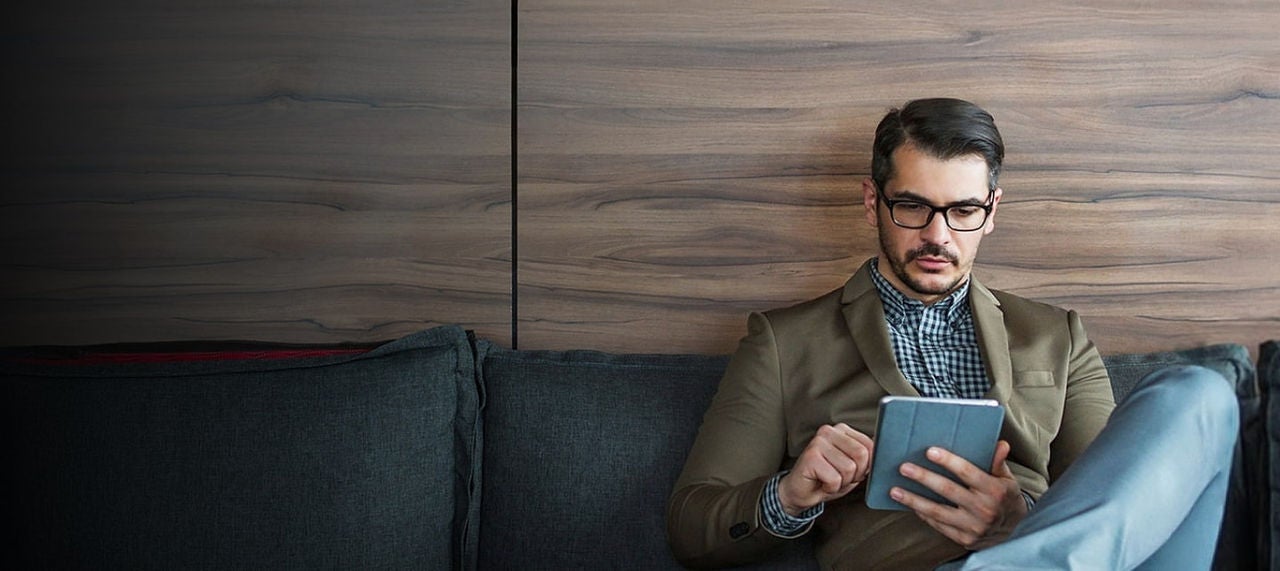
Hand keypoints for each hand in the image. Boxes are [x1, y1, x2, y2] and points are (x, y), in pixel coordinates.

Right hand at [778, 423, 874, 515]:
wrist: (800, 493)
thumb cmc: (826, 479)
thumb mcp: (853, 468)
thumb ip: (866, 458)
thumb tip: (884, 452)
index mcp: (841, 430)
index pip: (870, 445)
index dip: (865, 466)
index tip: (851, 472)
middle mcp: (829, 431)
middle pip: (862, 455)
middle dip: (855, 475)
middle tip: (839, 477)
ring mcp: (819, 442)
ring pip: (849, 468)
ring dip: (842, 482)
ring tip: (829, 479)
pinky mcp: (811, 456)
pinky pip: (835, 478)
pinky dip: (831, 487)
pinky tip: (821, 483)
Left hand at [890, 440, 1026, 549]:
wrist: (1013, 532)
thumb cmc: (1005, 498)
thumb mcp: (1007, 480)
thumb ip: (998, 463)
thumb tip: (1001, 444)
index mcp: (995, 491)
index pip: (968, 473)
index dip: (949, 461)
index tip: (930, 451)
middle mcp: (984, 510)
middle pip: (948, 490)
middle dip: (924, 477)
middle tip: (904, 467)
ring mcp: (973, 527)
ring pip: (938, 511)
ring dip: (914, 500)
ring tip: (895, 490)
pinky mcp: (964, 539)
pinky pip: (939, 525)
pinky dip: (922, 514)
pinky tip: (909, 504)